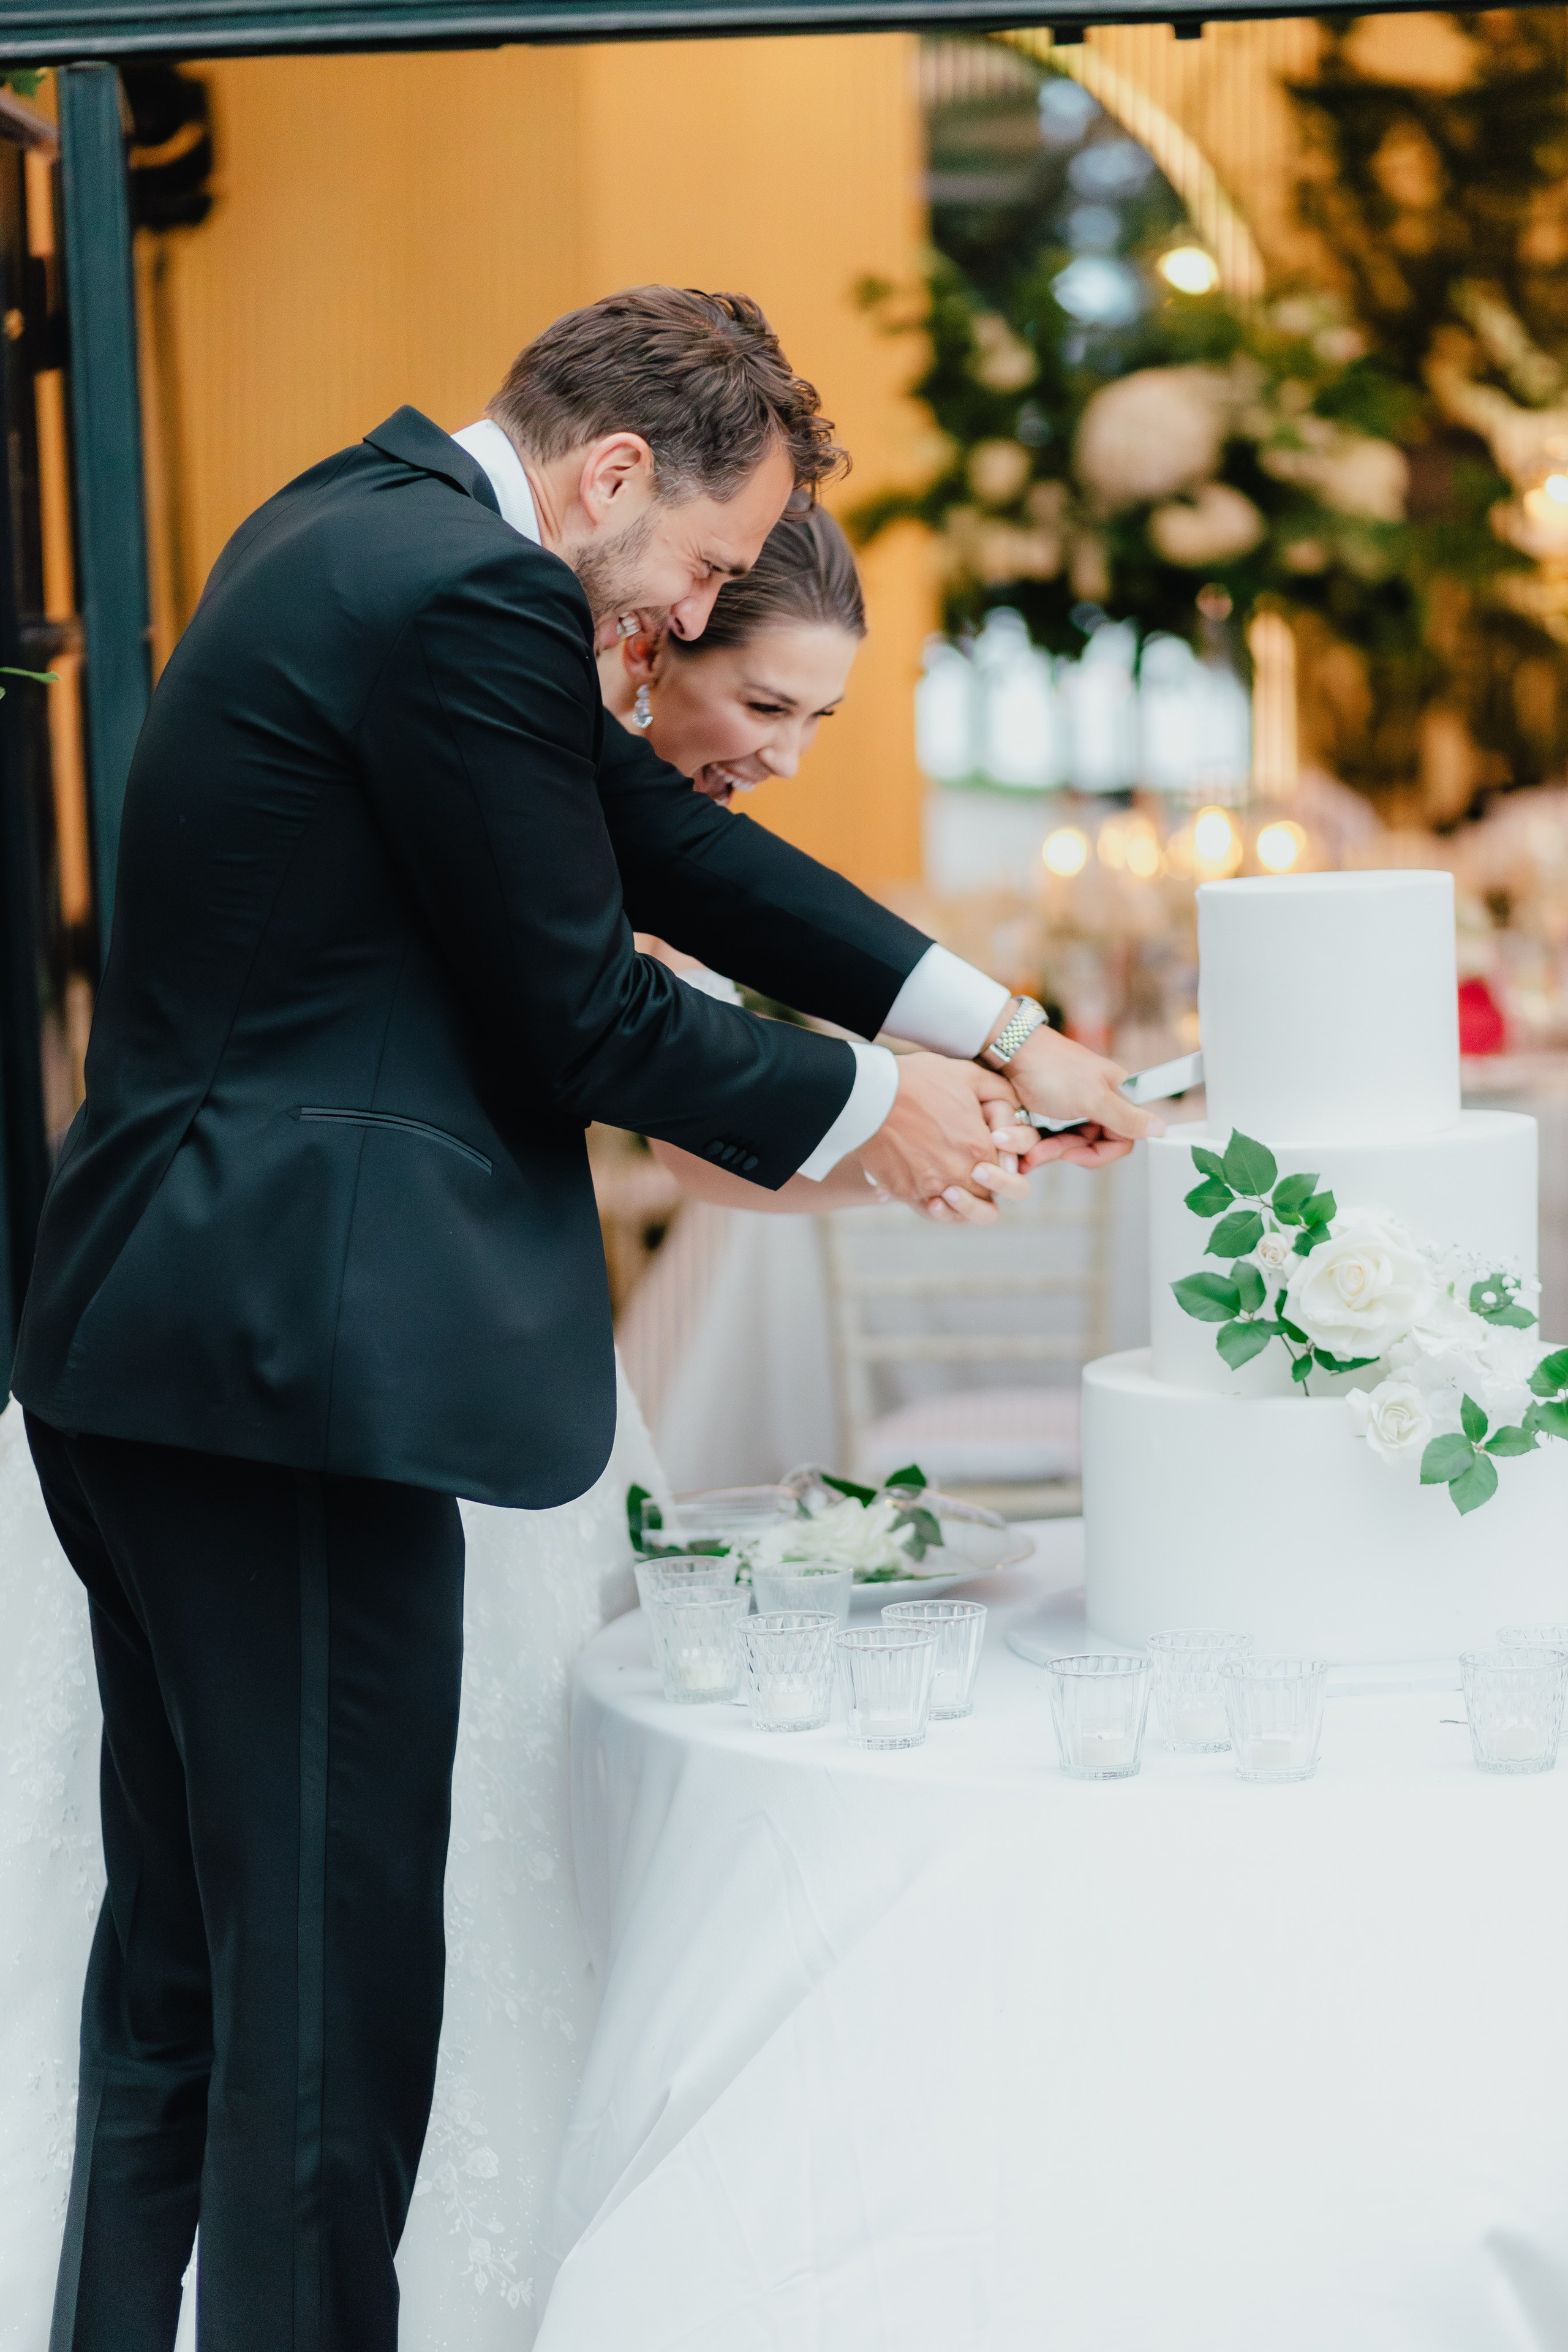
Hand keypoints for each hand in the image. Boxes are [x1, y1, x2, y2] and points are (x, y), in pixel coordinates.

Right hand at [860, 1055, 1032, 1223]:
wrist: (869, 1094)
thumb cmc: (920, 1080)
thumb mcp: (969, 1075)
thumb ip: (1001, 1094)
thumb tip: (1016, 1111)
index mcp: (980, 1149)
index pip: (1007, 1175)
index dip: (1002, 1167)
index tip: (988, 1155)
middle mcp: (960, 1174)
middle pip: (986, 1201)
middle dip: (983, 1189)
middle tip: (972, 1174)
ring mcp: (932, 1187)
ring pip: (959, 1214)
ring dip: (959, 1204)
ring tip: (948, 1188)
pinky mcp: (906, 1192)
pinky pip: (929, 1212)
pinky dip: (932, 1206)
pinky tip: (928, 1190)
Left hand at [1000, 1024, 1162, 1171]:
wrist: (1009, 1051)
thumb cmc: (1050, 1069)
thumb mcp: (1091, 1098)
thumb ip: (1125, 1117)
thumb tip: (1161, 1128)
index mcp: (1115, 1095)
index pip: (1122, 1140)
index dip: (1099, 1154)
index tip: (1073, 1154)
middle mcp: (1097, 1103)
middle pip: (1091, 1145)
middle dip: (1064, 1152)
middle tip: (1039, 1151)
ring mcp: (1072, 1108)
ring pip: (1068, 1144)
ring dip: (1047, 1150)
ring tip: (1026, 1149)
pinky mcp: (1050, 1112)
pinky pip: (1049, 1138)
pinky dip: (1036, 1144)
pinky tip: (1021, 1146)